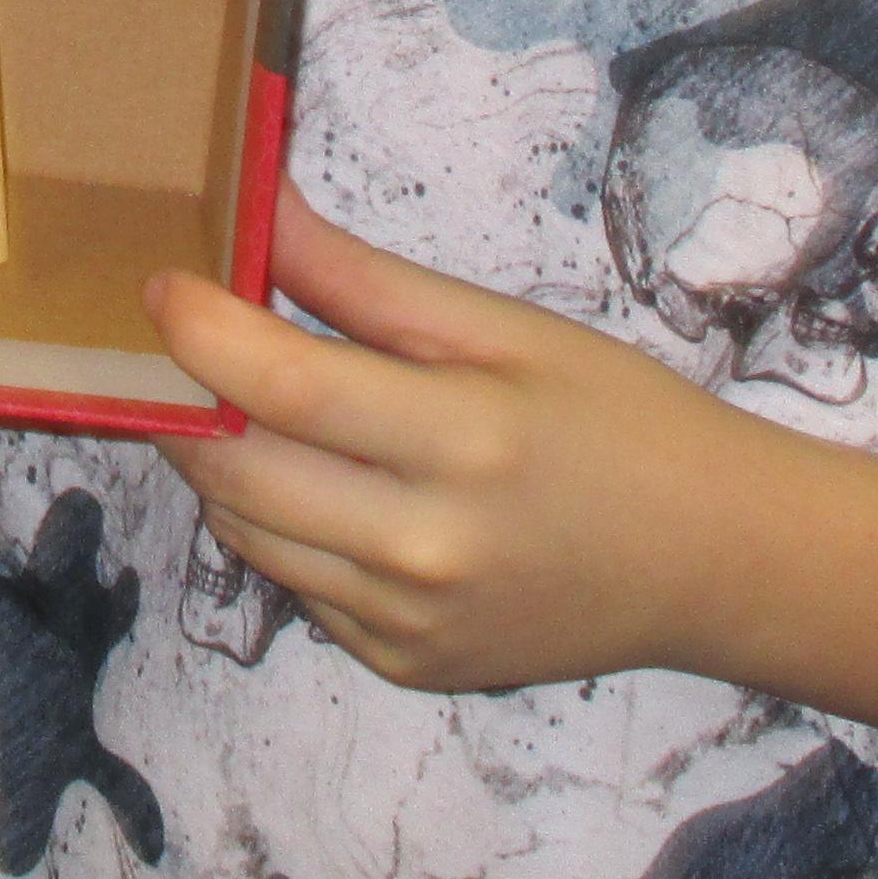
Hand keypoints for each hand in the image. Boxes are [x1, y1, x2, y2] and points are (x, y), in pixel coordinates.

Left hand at [152, 202, 766, 695]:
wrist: (714, 562)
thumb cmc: (619, 423)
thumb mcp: (507, 329)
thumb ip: (367, 281)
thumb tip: (261, 212)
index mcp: (464, 444)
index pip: (284, 389)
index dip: (203, 332)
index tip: (163, 286)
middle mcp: (427, 550)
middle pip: (240, 472)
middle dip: (192, 401)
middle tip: (194, 346)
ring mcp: (411, 624)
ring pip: (250, 536)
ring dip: (227, 465)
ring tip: (260, 408)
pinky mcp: (404, 666)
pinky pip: (298, 588)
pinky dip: (288, 530)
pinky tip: (338, 489)